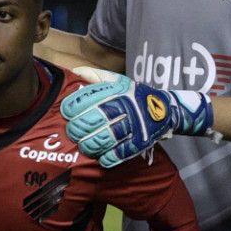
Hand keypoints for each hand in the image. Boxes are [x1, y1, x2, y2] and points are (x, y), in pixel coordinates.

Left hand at [60, 66, 213, 167]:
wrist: (164, 109)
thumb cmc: (132, 95)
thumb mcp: (116, 80)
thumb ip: (94, 76)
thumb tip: (74, 72)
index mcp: (116, 91)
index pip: (85, 100)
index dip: (71, 108)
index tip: (66, 113)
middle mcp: (125, 107)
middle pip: (91, 121)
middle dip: (76, 129)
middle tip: (73, 131)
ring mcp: (133, 126)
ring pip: (102, 139)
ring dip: (87, 145)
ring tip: (84, 144)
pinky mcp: (140, 143)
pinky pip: (117, 154)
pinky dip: (105, 158)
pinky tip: (100, 156)